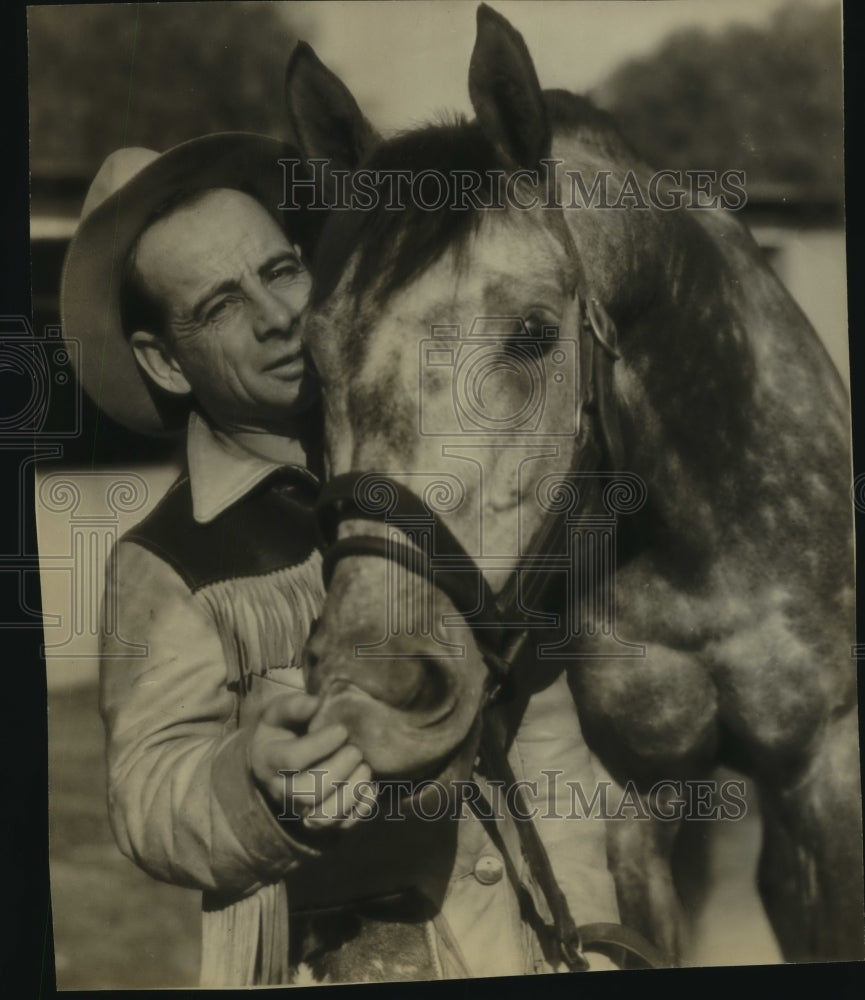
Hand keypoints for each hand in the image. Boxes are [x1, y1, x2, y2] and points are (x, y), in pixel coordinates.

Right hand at [249, 692, 372, 831]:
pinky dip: (361, 809)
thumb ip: (295, 706)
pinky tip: (369, 786)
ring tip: (365, 768)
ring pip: (324, 817)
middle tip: (355, 750)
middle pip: (308, 793)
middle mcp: (281, 791)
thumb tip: (317, 703)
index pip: (292, 759)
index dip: (320, 745)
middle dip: (338, 770)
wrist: (278, 759)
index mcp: (268, 760)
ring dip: (350, 793)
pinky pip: (342, 826)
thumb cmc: (283, 729)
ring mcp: (300, 810)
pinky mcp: (321, 821)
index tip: (342, 729)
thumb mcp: (280, 712)